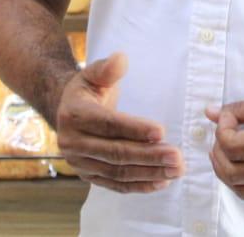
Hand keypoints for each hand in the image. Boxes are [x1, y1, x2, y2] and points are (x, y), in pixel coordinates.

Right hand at [55, 52, 184, 192]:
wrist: (67, 111)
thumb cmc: (87, 90)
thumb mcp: (94, 74)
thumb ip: (107, 68)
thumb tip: (121, 59)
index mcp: (74, 114)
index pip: (108, 124)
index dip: (135, 128)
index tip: (161, 132)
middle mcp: (72, 142)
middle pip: (116, 153)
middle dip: (149, 156)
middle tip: (177, 156)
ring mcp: (79, 162)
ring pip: (117, 172)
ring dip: (149, 173)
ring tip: (176, 170)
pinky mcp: (88, 176)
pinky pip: (115, 184)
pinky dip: (139, 185)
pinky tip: (161, 182)